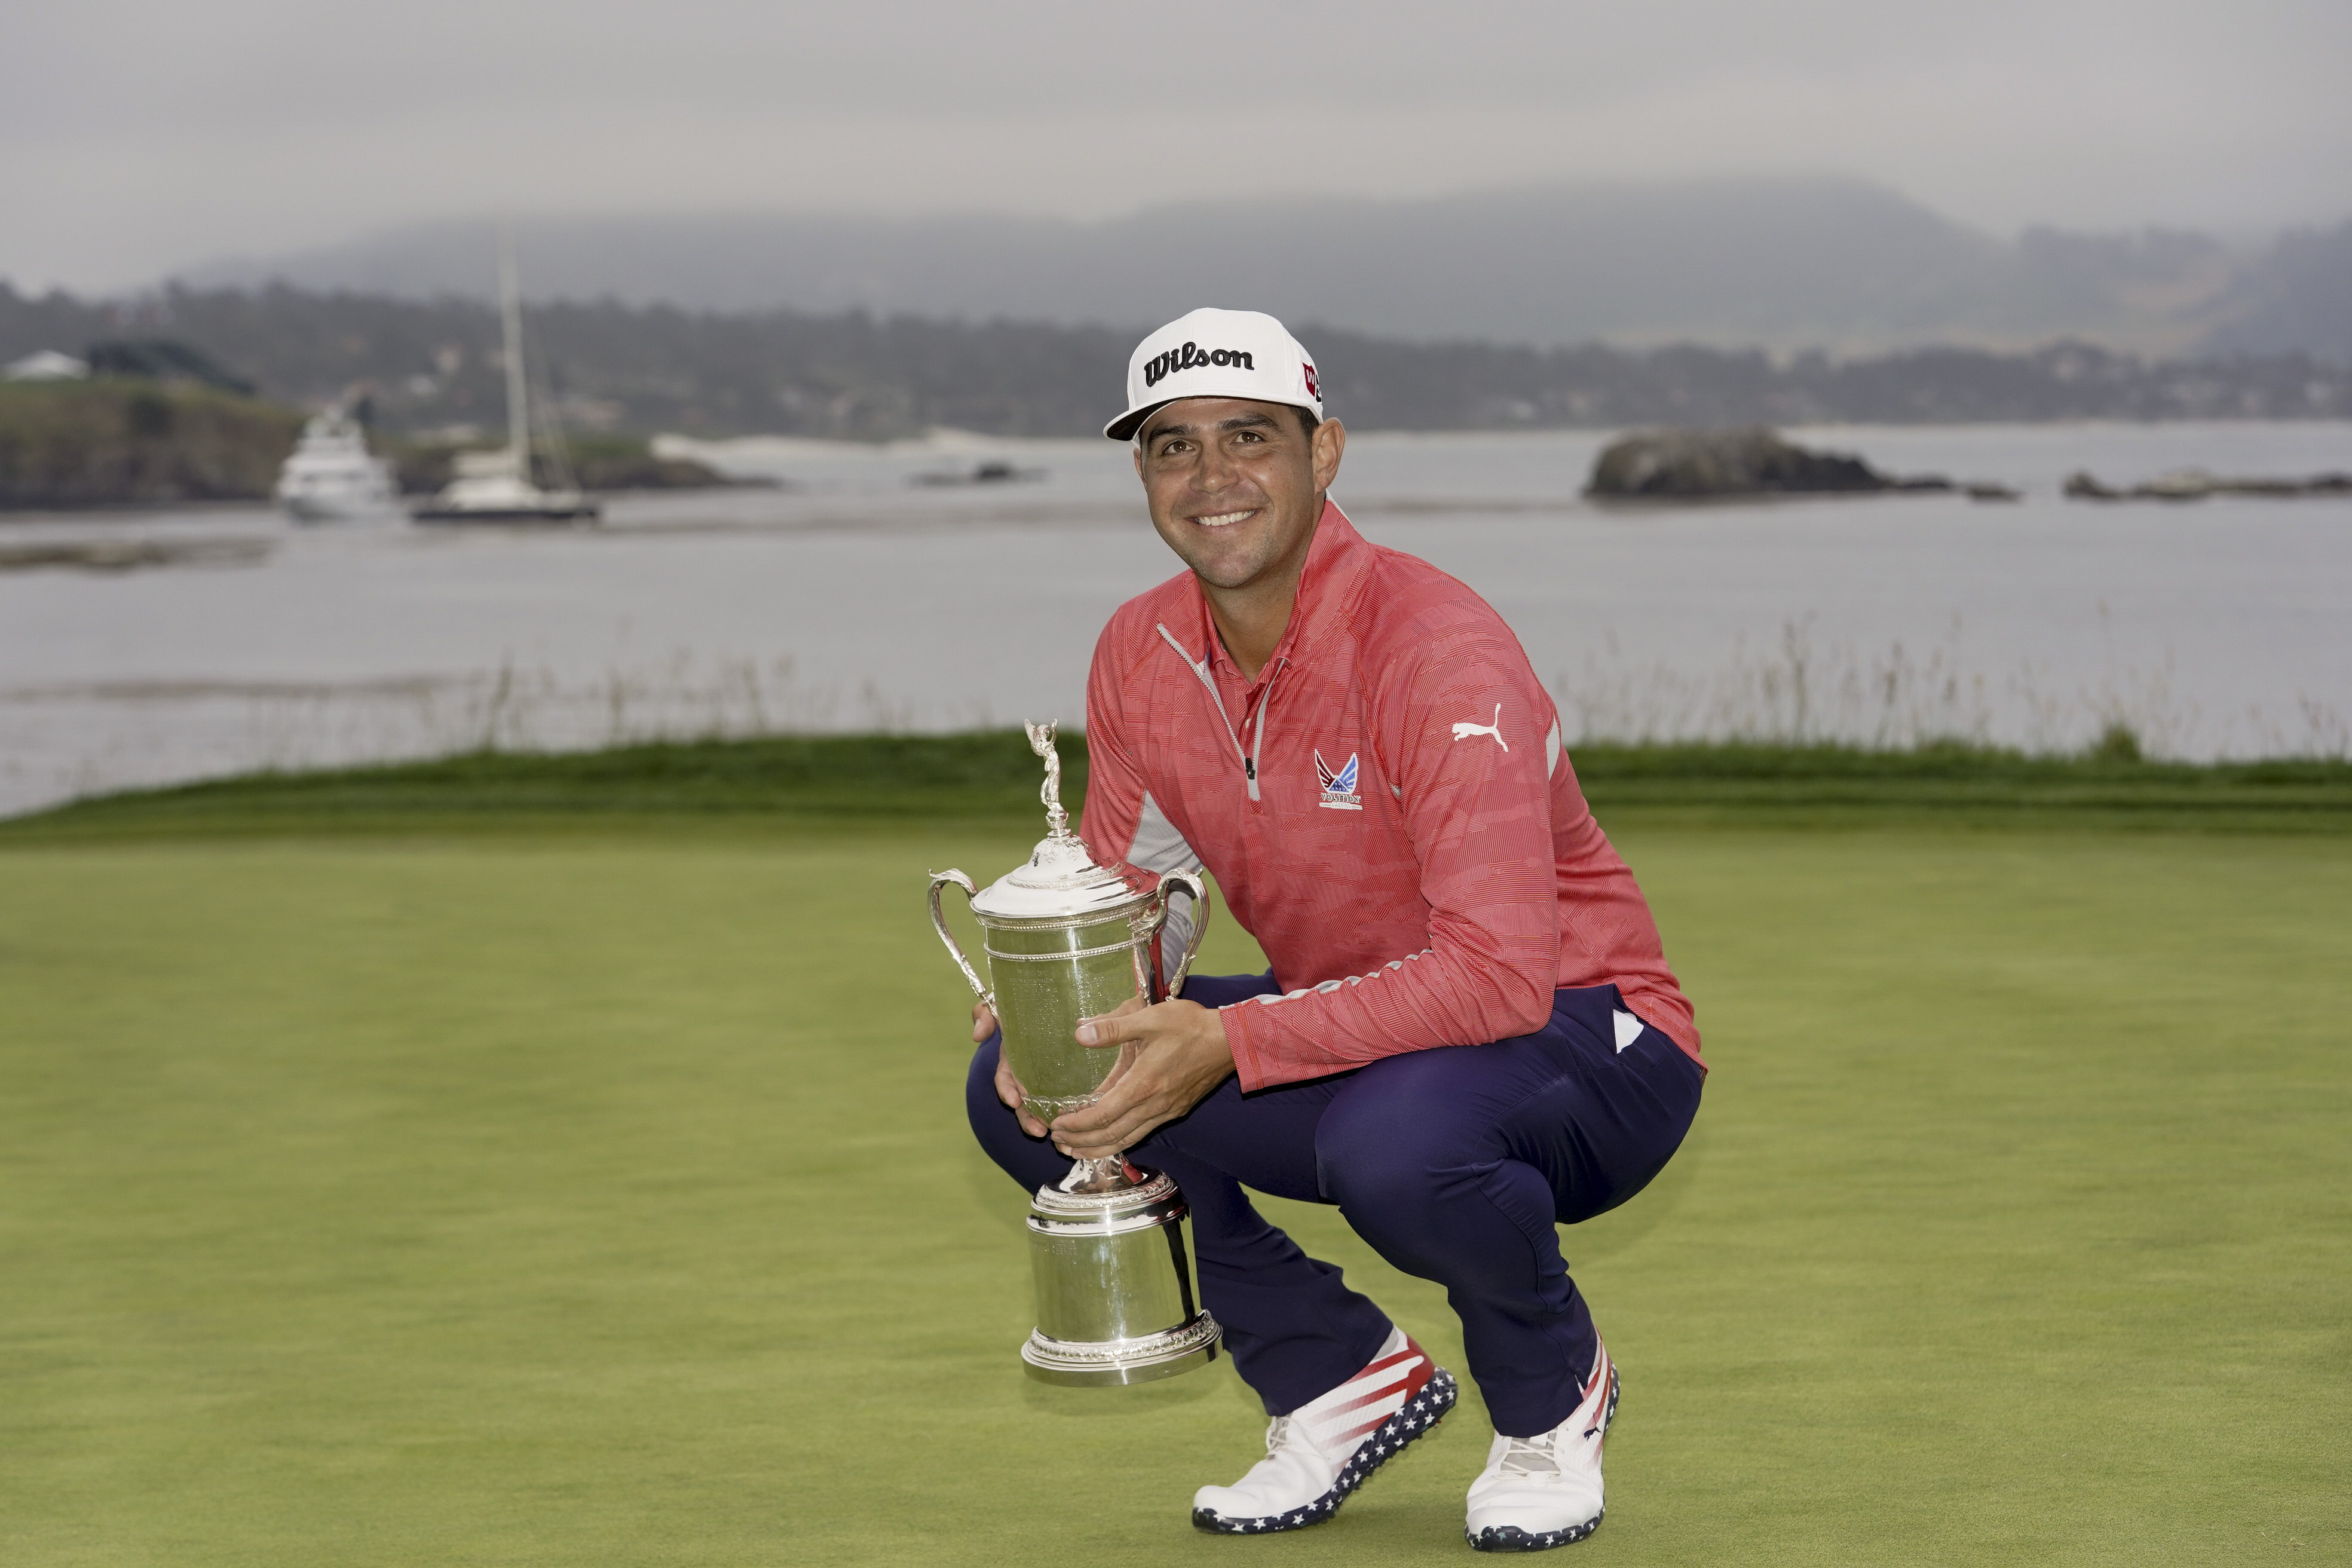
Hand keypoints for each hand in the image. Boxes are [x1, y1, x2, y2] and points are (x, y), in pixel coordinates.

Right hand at [975, 1001, 1050, 1137]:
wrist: (1048, 1003)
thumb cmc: (1022, 1007)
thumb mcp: (999, 1007)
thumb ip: (984, 1013)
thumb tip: (977, 1035)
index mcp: (1012, 1059)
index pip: (1005, 1080)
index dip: (1007, 1091)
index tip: (1013, 1101)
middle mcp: (1024, 1073)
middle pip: (1022, 1102)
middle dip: (1027, 1118)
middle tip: (1038, 1130)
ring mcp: (1041, 1080)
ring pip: (1039, 1107)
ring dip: (1042, 1122)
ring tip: (1050, 1134)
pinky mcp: (1062, 1081)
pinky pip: (1058, 1100)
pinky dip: (1061, 1113)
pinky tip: (1072, 1124)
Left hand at [1048, 999, 1234, 1159]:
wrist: (1231, 1040)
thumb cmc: (1190, 1026)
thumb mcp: (1150, 1018)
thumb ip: (1112, 1028)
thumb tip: (1079, 1032)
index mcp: (1144, 1084)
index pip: (1102, 1114)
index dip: (1077, 1124)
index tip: (1058, 1125)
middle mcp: (1154, 1105)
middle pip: (1111, 1135)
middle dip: (1082, 1142)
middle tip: (1058, 1142)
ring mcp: (1166, 1111)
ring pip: (1127, 1139)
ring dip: (1099, 1148)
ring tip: (1077, 1150)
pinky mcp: (1174, 1110)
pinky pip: (1141, 1132)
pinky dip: (1120, 1139)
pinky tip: (1109, 1136)